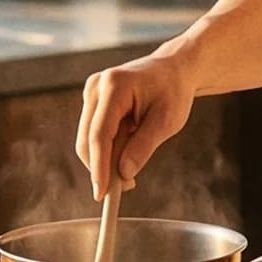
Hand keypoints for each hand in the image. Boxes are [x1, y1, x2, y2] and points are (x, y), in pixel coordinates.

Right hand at [77, 44, 196, 198]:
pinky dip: (107, 150)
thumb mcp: (167, 121)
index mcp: (114, 85)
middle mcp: (96, 86)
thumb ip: (143, 147)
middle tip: (125, 188)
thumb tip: (123, 174)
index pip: (99, 134)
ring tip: (131, 174)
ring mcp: (91, 92)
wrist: (173, 68)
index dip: (99, 167)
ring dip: (105, 160)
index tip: (102, 193)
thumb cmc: (173, 91)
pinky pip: (94, 133)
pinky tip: (126, 155)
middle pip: (88, 139)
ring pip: (87, 139)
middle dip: (102, 168)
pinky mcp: (93, 101)